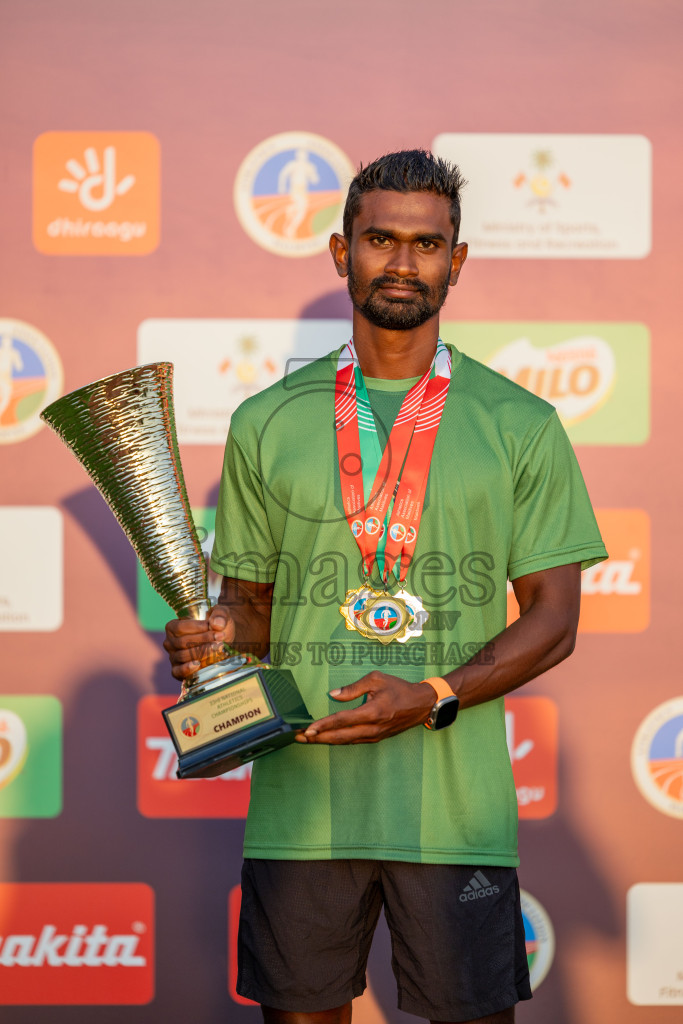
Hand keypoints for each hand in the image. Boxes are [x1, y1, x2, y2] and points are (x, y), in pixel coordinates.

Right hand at [163, 604, 235, 681]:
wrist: (224, 642)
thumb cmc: (218, 626)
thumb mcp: (221, 615)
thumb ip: (220, 614)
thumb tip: (215, 624)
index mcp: (173, 627)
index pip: (180, 627)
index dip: (196, 627)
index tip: (211, 626)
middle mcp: (170, 643)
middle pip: (183, 642)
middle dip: (203, 639)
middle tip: (220, 637)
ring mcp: (173, 657)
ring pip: (183, 655)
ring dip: (202, 652)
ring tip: (218, 647)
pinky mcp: (178, 671)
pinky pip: (178, 671)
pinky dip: (187, 669)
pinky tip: (198, 664)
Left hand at [294, 671, 436, 744]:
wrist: (422, 704)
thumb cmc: (399, 688)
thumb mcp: (377, 679)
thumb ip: (354, 687)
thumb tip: (333, 694)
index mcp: (373, 712)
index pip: (343, 720)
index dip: (324, 725)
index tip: (308, 728)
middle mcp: (373, 728)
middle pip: (340, 736)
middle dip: (318, 738)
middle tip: (299, 737)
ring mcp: (375, 736)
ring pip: (346, 741)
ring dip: (325, 741)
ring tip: (308, 739)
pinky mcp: (376, 738)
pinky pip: (353, 741)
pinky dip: (338, 740)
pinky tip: (326, 738)